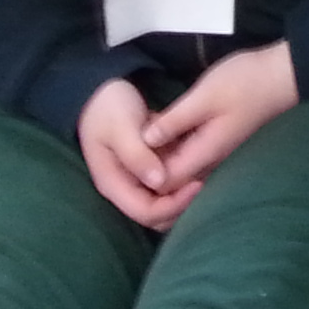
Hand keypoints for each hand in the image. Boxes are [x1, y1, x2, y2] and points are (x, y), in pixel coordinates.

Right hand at [79, 78, 198, 230]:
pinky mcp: (148, 169)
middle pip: (156, 216)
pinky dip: (184, 179)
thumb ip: (137, 155)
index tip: (198, 184)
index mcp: (113, 184)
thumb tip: (159, 181)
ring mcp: (137, 180)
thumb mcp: (121, 128)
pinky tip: (202, 163)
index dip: (173, 205)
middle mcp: (125, 188)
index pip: (145, 212)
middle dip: (181, 205)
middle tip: (206, 181)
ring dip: (184, 194)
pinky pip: (169, 184)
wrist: (101, 93)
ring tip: (207, 173)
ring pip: (164, 203)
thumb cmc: (108, 108)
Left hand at [142, 40, 298, 186]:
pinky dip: (172, 148)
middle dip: (147, 168)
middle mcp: (210, 160)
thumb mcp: (205, 96)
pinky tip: (161, 129)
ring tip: (140, 134)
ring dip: (159, 157)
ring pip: (180, 168)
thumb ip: (174, 120)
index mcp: (205, 152)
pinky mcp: (219, 140)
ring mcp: (216, 151)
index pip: (164, 183)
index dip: (142, 175)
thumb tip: (144, 141)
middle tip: (128, 144)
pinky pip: (189, 154)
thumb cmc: (246, 82)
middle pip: (171, 181)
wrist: (284, 74)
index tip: (125, 153)